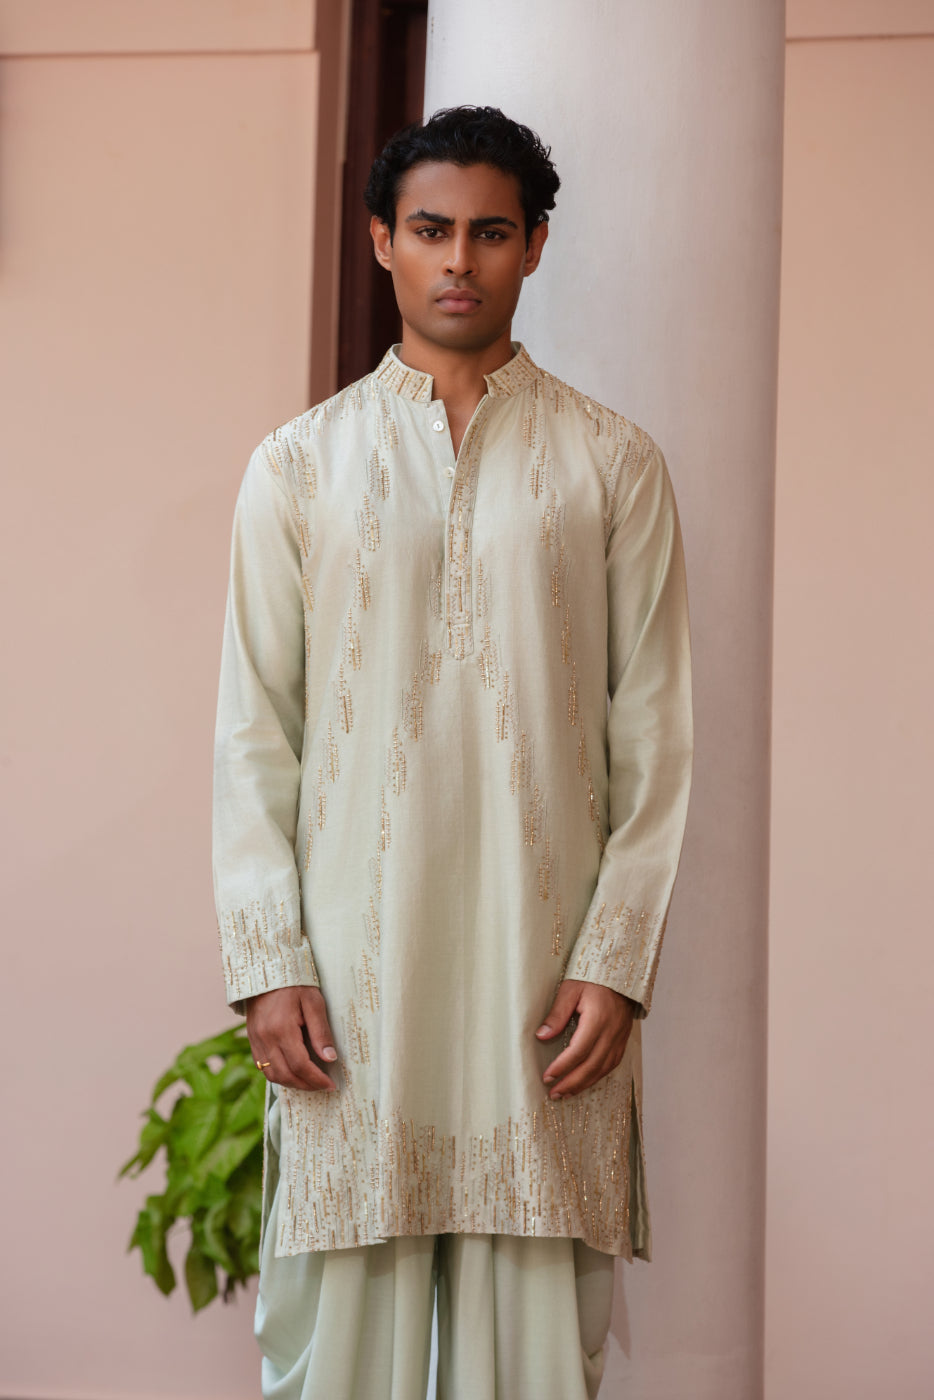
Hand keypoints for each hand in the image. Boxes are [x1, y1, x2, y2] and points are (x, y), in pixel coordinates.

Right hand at [245, 986, 337, 1090]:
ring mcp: (256, 1040)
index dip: (317, 1079)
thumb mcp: (314, 1003)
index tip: (331, 1084)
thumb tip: (330, 1058)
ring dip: (292, 1083)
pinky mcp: (252, 1040)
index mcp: (282, 1029)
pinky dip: (279, 1075)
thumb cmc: (294, 984)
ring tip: (310, 1082)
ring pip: (272, 1075)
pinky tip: (293, 1072)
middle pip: (286, 1075)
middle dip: (306, 1085)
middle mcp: (265, 1038)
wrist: (266, 971)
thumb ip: (321, 1032)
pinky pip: (263, 1067)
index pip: (301, 1065)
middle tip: (323, 1086)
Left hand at [535, 979, 635, 1099]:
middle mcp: (611, 1032)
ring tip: (566, 1093)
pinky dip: (597, 1076)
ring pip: (603, 1069)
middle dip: (572, 1083)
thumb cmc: (593, 979)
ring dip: (584, 1084)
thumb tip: (542, 1036)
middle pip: (591, 1066)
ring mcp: (619, 1038)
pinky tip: (585, 1082)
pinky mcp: (622, 1040)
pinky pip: (611, 1064)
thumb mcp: (570, 989)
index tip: (547, 1077)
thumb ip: (556, 1014)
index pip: (578, 1051)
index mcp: (598, 1019)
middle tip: (554, 1094)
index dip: (562, 1067)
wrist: (620, 975)